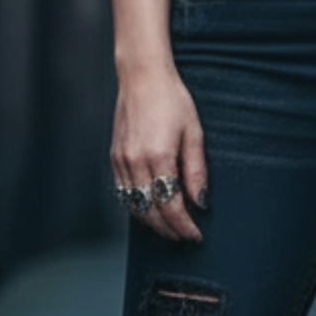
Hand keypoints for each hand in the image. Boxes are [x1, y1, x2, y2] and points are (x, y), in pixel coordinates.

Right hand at [112, 61, 209, 242]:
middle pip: (150, 212)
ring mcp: (121, 161)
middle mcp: (135, 162)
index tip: (196, 235)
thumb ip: (196, 171)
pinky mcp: (114, 157)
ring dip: (152, 223)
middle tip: (186, 237)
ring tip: (171, 229)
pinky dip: (138, 207)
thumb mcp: (194, 133)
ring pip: (134, 207)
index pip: (171, 206)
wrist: (142, 77)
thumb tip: (201, 202)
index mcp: (158, 156)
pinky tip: (151, 210)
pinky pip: (124, 193)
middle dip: (169, 231)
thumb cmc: (172, 100)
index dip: (184, 226)